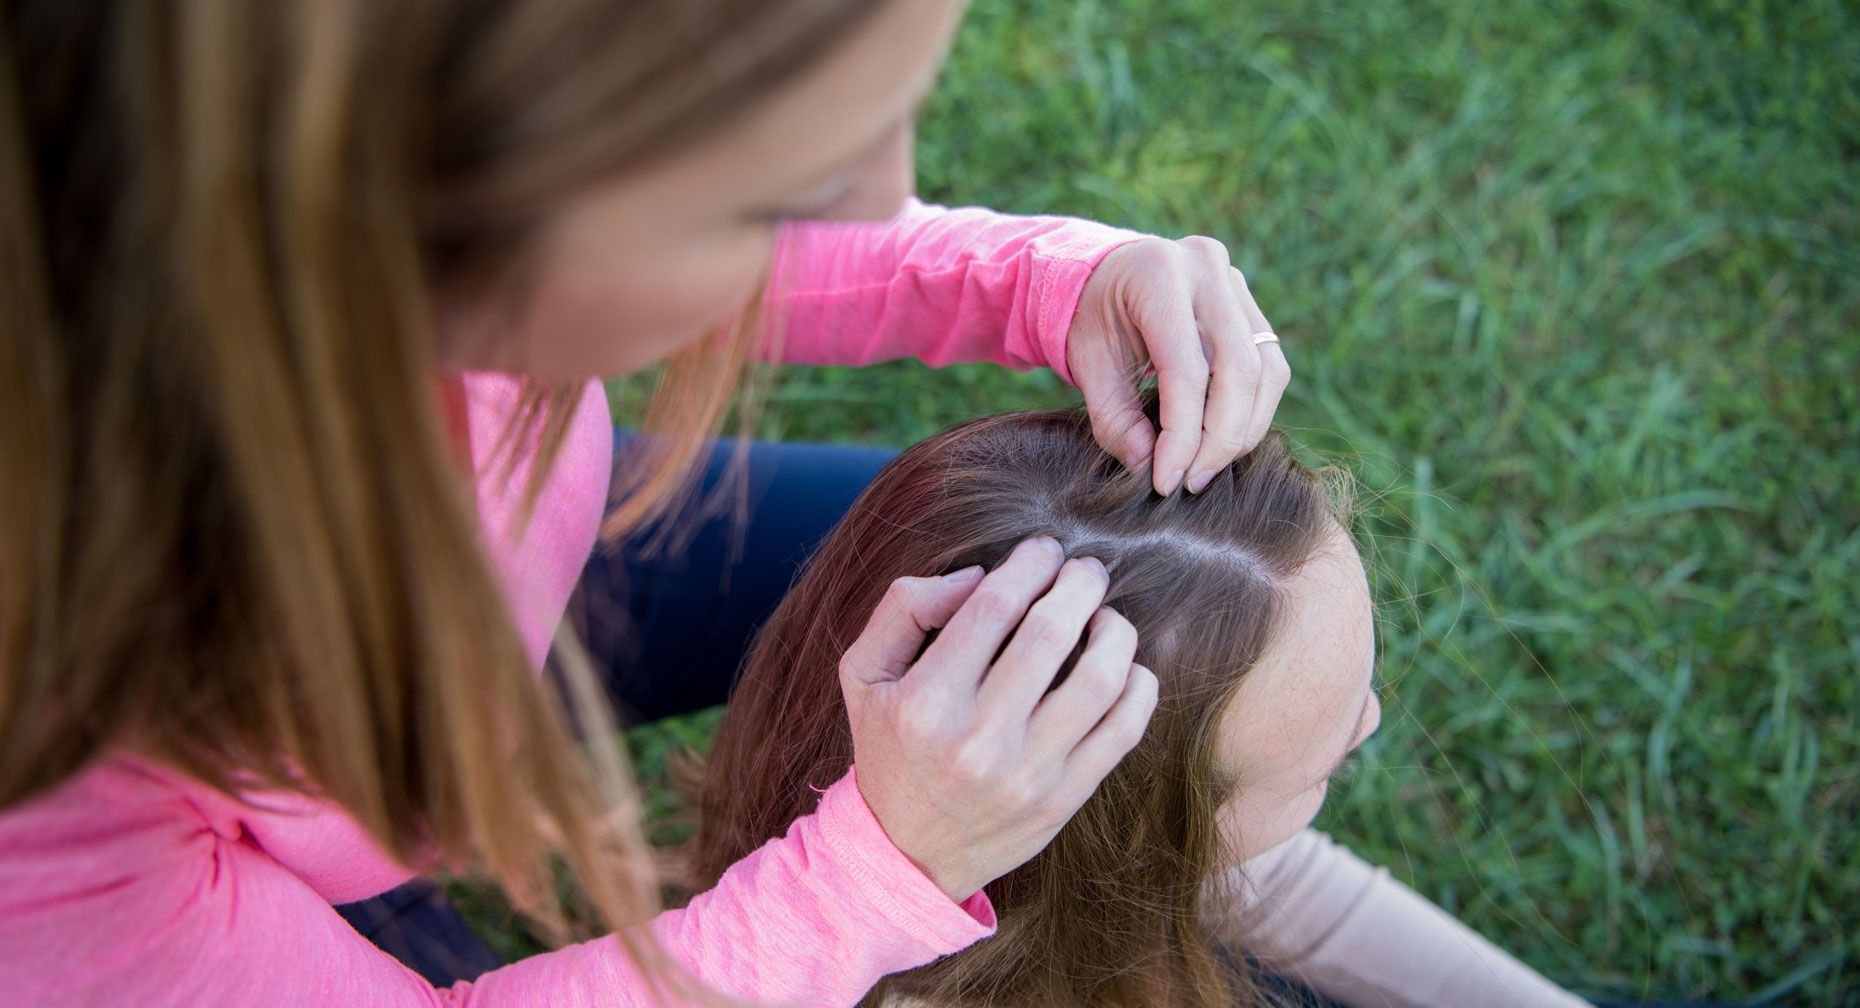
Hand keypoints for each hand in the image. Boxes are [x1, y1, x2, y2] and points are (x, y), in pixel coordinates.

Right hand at [839, 537, 1158, 901]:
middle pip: (1052, 632)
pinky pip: (1124, 730)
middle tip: (1086, 571)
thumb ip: (904, 608)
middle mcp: (976, 739)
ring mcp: (1026, 774)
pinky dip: (1139, 686)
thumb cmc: (889, 746)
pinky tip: (1125, 667)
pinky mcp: (1063, 800)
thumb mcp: (864, 674)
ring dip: (1115, 630)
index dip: (1030, 563)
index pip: (994, 605)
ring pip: (1100, 679)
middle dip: (1080, 584)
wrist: (905, 852)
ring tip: (1105, 616)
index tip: (1044, 550)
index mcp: (925, 700)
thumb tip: (977, 576)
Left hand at [1067, 235, 1291, 495]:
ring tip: (1206, 467)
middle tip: (1192, 481)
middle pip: (1239, 369)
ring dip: (1243, 430)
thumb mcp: (1087, 364)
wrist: (1105, 274)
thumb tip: (1148, 467)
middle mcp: (1207, 269)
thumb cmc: (1092, 317)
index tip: (1166, 482)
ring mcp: (1236, 283)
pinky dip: (1252, 411)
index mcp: (1158, 275)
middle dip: (1220, 438)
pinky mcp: (1251, 305)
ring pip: (1267, 371)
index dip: (1182, 435)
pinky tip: (1222, 439)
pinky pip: (1270, 367)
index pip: (1186, 369)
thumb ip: (1114, 417)